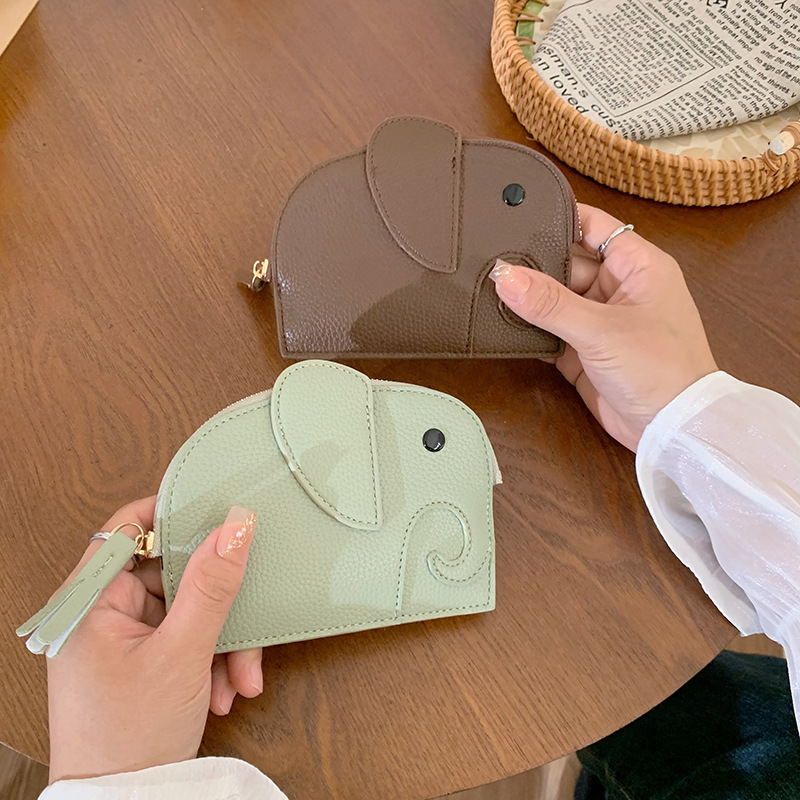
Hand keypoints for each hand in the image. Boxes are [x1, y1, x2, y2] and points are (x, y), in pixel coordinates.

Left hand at [46, 497, 260, 782]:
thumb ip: (211, 586)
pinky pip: (184, 635)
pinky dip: (211, 656)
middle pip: (168, 573)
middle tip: (241, 615)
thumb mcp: (183, 654)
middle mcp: (100, 614)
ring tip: (237, 672)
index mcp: (89, 603)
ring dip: (220, 637)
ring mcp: (121, 638)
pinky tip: (225, 686)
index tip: (215, 510)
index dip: (171, 514)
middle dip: (214, 602)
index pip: (127, 529)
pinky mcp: (140, 658)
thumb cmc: (128, 740)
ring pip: (185, 608)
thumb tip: (235, 526)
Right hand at [491, 203, 717, 450]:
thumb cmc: (660, 368)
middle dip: (533, 264)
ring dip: (529, 300)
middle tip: (492, 259)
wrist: (670, 430)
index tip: (517, 212)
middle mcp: (619, 288)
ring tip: (489, 289)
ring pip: (555, 299)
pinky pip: (550, 330)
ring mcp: (601, 321)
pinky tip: (502, 323)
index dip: (558, 217)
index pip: (593, 226)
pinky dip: (530, 329)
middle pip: (566, 263)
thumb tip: (505, 275)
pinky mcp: (584, 352)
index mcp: (638, 266)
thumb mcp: (601, 329)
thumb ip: (549, 302)